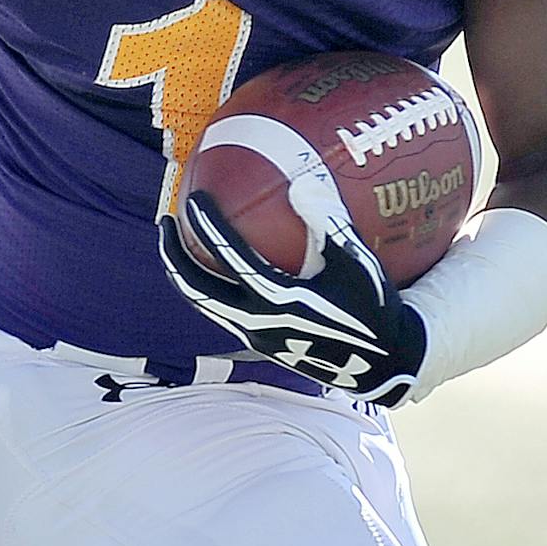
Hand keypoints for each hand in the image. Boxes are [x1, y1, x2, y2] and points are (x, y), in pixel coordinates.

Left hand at [157, 192, 426, 403]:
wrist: (381, 365)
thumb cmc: (374, 309)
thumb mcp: (358, 263)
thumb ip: (330, 222)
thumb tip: (301, 180)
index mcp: (277, 300)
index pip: (229, 258)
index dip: (208, 225)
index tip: (194, 197)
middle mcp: (256, 322)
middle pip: (196, 289)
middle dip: (173, 255)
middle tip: (165, 222)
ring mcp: (253, 337)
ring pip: (204, 304)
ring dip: (185, 274)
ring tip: (179, 245)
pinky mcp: (258, 345)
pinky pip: (222, 310)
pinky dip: (211, 286)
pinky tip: (220, 268)